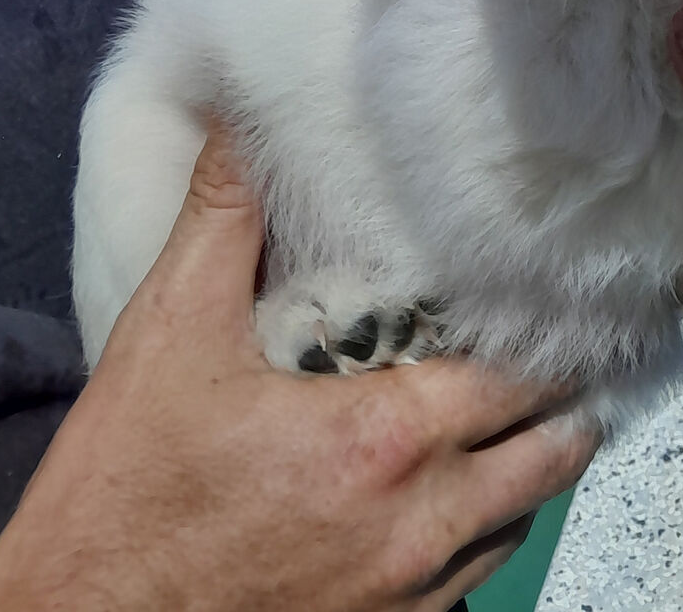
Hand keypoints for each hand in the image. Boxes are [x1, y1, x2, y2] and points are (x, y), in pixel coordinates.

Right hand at [0, 134, 597, 611]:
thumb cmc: (122, 496)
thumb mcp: (168, 337)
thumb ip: (223, 219)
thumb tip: (241, 117)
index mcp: (386, 441)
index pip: (524, 374)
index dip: (548, 327)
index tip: (556, 286)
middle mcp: (419, 525)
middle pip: (551, 452)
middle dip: (560, 395)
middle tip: (556, 341)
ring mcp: (408, 597)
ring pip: (519, 521)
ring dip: (524, 464)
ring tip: (512, 407)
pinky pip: (471, 583)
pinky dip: (478, 533)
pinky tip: (451, 489)